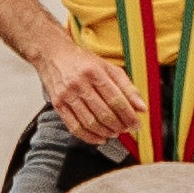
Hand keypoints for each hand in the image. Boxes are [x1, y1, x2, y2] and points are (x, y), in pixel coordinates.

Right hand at [35, 39, 146, 155]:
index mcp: (94, 72)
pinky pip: (75, 127)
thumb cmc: (81, 60)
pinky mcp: (58, 105)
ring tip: (115, 132)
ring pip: (90, 123)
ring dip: (106, 132)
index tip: (136, 124)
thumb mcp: (107, 67)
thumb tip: (141, 107)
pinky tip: (99, 138)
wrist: (52, 55)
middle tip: (126, 129)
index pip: (116, 99)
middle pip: (104, 113)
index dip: (129, 115)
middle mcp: (80, 84)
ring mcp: (67, 95)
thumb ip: (126, 86)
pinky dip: (89, 137)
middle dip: (119, 126)